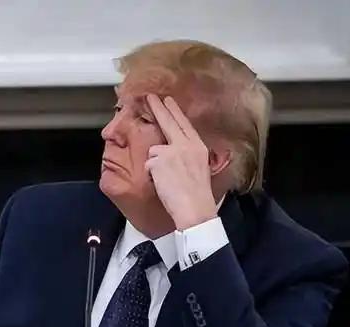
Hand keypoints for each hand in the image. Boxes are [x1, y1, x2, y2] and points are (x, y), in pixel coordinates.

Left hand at [145, 94, 218, 229]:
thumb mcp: (200, 168)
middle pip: (168, 122)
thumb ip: (188, 155)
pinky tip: (163, 184)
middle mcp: (185, 145)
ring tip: (168, 180)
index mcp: (198, 146)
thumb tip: (175, 151)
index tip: (168, 100)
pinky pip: (149, 165)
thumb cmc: (198, 195)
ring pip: (154, 150)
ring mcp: (171, 151)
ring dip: (156, 164)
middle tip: (149, 97)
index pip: (184, 124)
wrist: (195, 207)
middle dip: (158, 108)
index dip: (175, 111)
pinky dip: (152, 174)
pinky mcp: (158, 160)